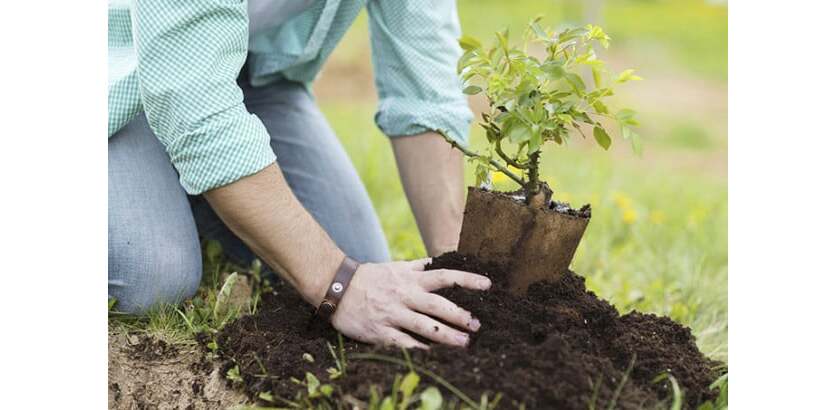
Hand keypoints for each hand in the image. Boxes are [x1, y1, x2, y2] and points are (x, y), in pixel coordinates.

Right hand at [331, 259, 490, 348]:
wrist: (336, 287)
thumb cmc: (370, 278)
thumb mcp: (395, 267)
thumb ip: (418, 266)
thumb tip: (438, 260)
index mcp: (410, 279)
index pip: (445, 276)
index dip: (467, 280)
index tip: (487, 285)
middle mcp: (404, 295)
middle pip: (438, 305)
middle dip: (460, 315)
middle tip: (477, 325)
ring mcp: (392, 314)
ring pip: (424, 326)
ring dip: (447, 336)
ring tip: (465, 343)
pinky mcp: (380, 331)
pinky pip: (404, 343)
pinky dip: (420, 349)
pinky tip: (435, 355)